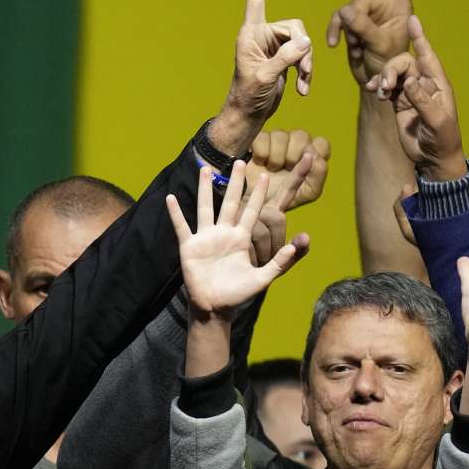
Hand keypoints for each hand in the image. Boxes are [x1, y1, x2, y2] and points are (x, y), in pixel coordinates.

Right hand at [168, 162, 308, 318]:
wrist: (215, 306)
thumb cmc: (238, 293)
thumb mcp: (263, 278)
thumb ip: (280, 262)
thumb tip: (297, 245)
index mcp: (241, 238)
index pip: (252, 211)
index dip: (258, 194)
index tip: (264, 175)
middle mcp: (224, 233)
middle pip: (230, 202)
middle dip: (235, 183)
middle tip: (240, 161)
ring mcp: (206, 238)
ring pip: (205, 208)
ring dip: (204, 189)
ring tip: (205, 169)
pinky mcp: (190, 246)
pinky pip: (182, 226)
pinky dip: (176, 214)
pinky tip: (171, 199)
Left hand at [211, 0, 312, 155]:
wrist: (249, 115)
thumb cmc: (248, 96)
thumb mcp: (266, 77)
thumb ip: (285, 58)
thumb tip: (306, 43)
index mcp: (251, 35)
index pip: (256, 0)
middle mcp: (262, 37)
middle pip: (294, 27)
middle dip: (303, 48)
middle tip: (304, 70)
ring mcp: (274, 48)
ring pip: (302, 43)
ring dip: (306, 64)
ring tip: (303, 83)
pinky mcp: (283, 60)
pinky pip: (302, 57)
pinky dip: (305, 73)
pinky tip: (302, 89)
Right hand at [246, 129, 331, 210]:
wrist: (251, 205)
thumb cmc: (281, 199)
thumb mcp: (306, 193)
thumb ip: (318, 175)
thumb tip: (315, 156)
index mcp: (310, 159)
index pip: (321, 144)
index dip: (315, 152)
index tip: (306, 163)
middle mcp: (295, 146)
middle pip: (302, 136)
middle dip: (293, 155)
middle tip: (286, 169)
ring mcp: (275, 142)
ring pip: (282, 135)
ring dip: (276, 157)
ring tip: (271, 169)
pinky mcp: (257, 140)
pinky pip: (263, 138)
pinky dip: (262, 153)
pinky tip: (259, 162)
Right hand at [328, 0, 411, 85]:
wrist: (375, 81)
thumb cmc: (388, 64)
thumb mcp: (380, 45)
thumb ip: (364, 27)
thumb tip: (344, 11)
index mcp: (399, 6)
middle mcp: (383, 7)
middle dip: (355, 18)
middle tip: (356, 38)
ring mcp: (366, 16)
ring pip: (347, 10)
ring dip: (346, 29)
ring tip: (354, 47)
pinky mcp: (352, 25)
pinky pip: (338, 20)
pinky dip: (335, 31)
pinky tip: (333, 44)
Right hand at [366, 16, 464, 180]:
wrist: (432, 158)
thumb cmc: (442, 139)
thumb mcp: (436, 121)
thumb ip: (422, 100)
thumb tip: (409, 81)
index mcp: (438, 84)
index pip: (428, 56)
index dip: (420, 38)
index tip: (411, 20)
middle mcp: (424, 84)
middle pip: (404, 63)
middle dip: (392, 69)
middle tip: (384, 86)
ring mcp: (410, 93)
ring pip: (393, 74)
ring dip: (383, 78)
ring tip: (379, 92)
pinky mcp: (399, 103)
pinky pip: (385, 87)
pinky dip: (378, 86)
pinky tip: (373, 91)